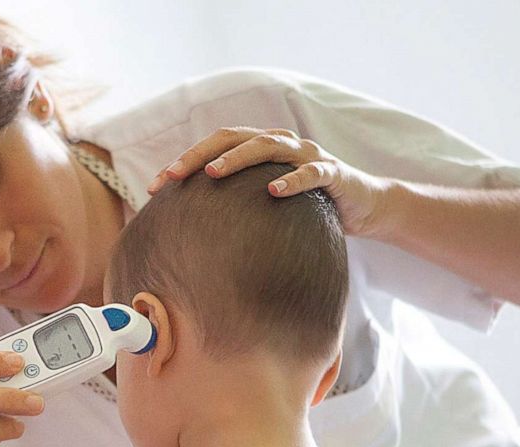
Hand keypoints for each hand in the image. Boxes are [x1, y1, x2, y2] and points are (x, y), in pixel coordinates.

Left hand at [146, 126, 390, 237]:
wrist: (365, 206)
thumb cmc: (309, 207)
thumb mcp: (267, 207)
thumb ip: (237, 209)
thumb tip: (189, 236)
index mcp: (262, 149)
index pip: (216, 145)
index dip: (185, 160)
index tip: (154, 186)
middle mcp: (282, 143)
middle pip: (235, 137)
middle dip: (200, 155)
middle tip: (172, 175)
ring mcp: (308, 155)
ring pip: (269, 145)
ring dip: (239, 158)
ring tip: (213, 174)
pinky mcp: (334, 172)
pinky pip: (312, 172)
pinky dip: (293, 179)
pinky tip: (274, 191)